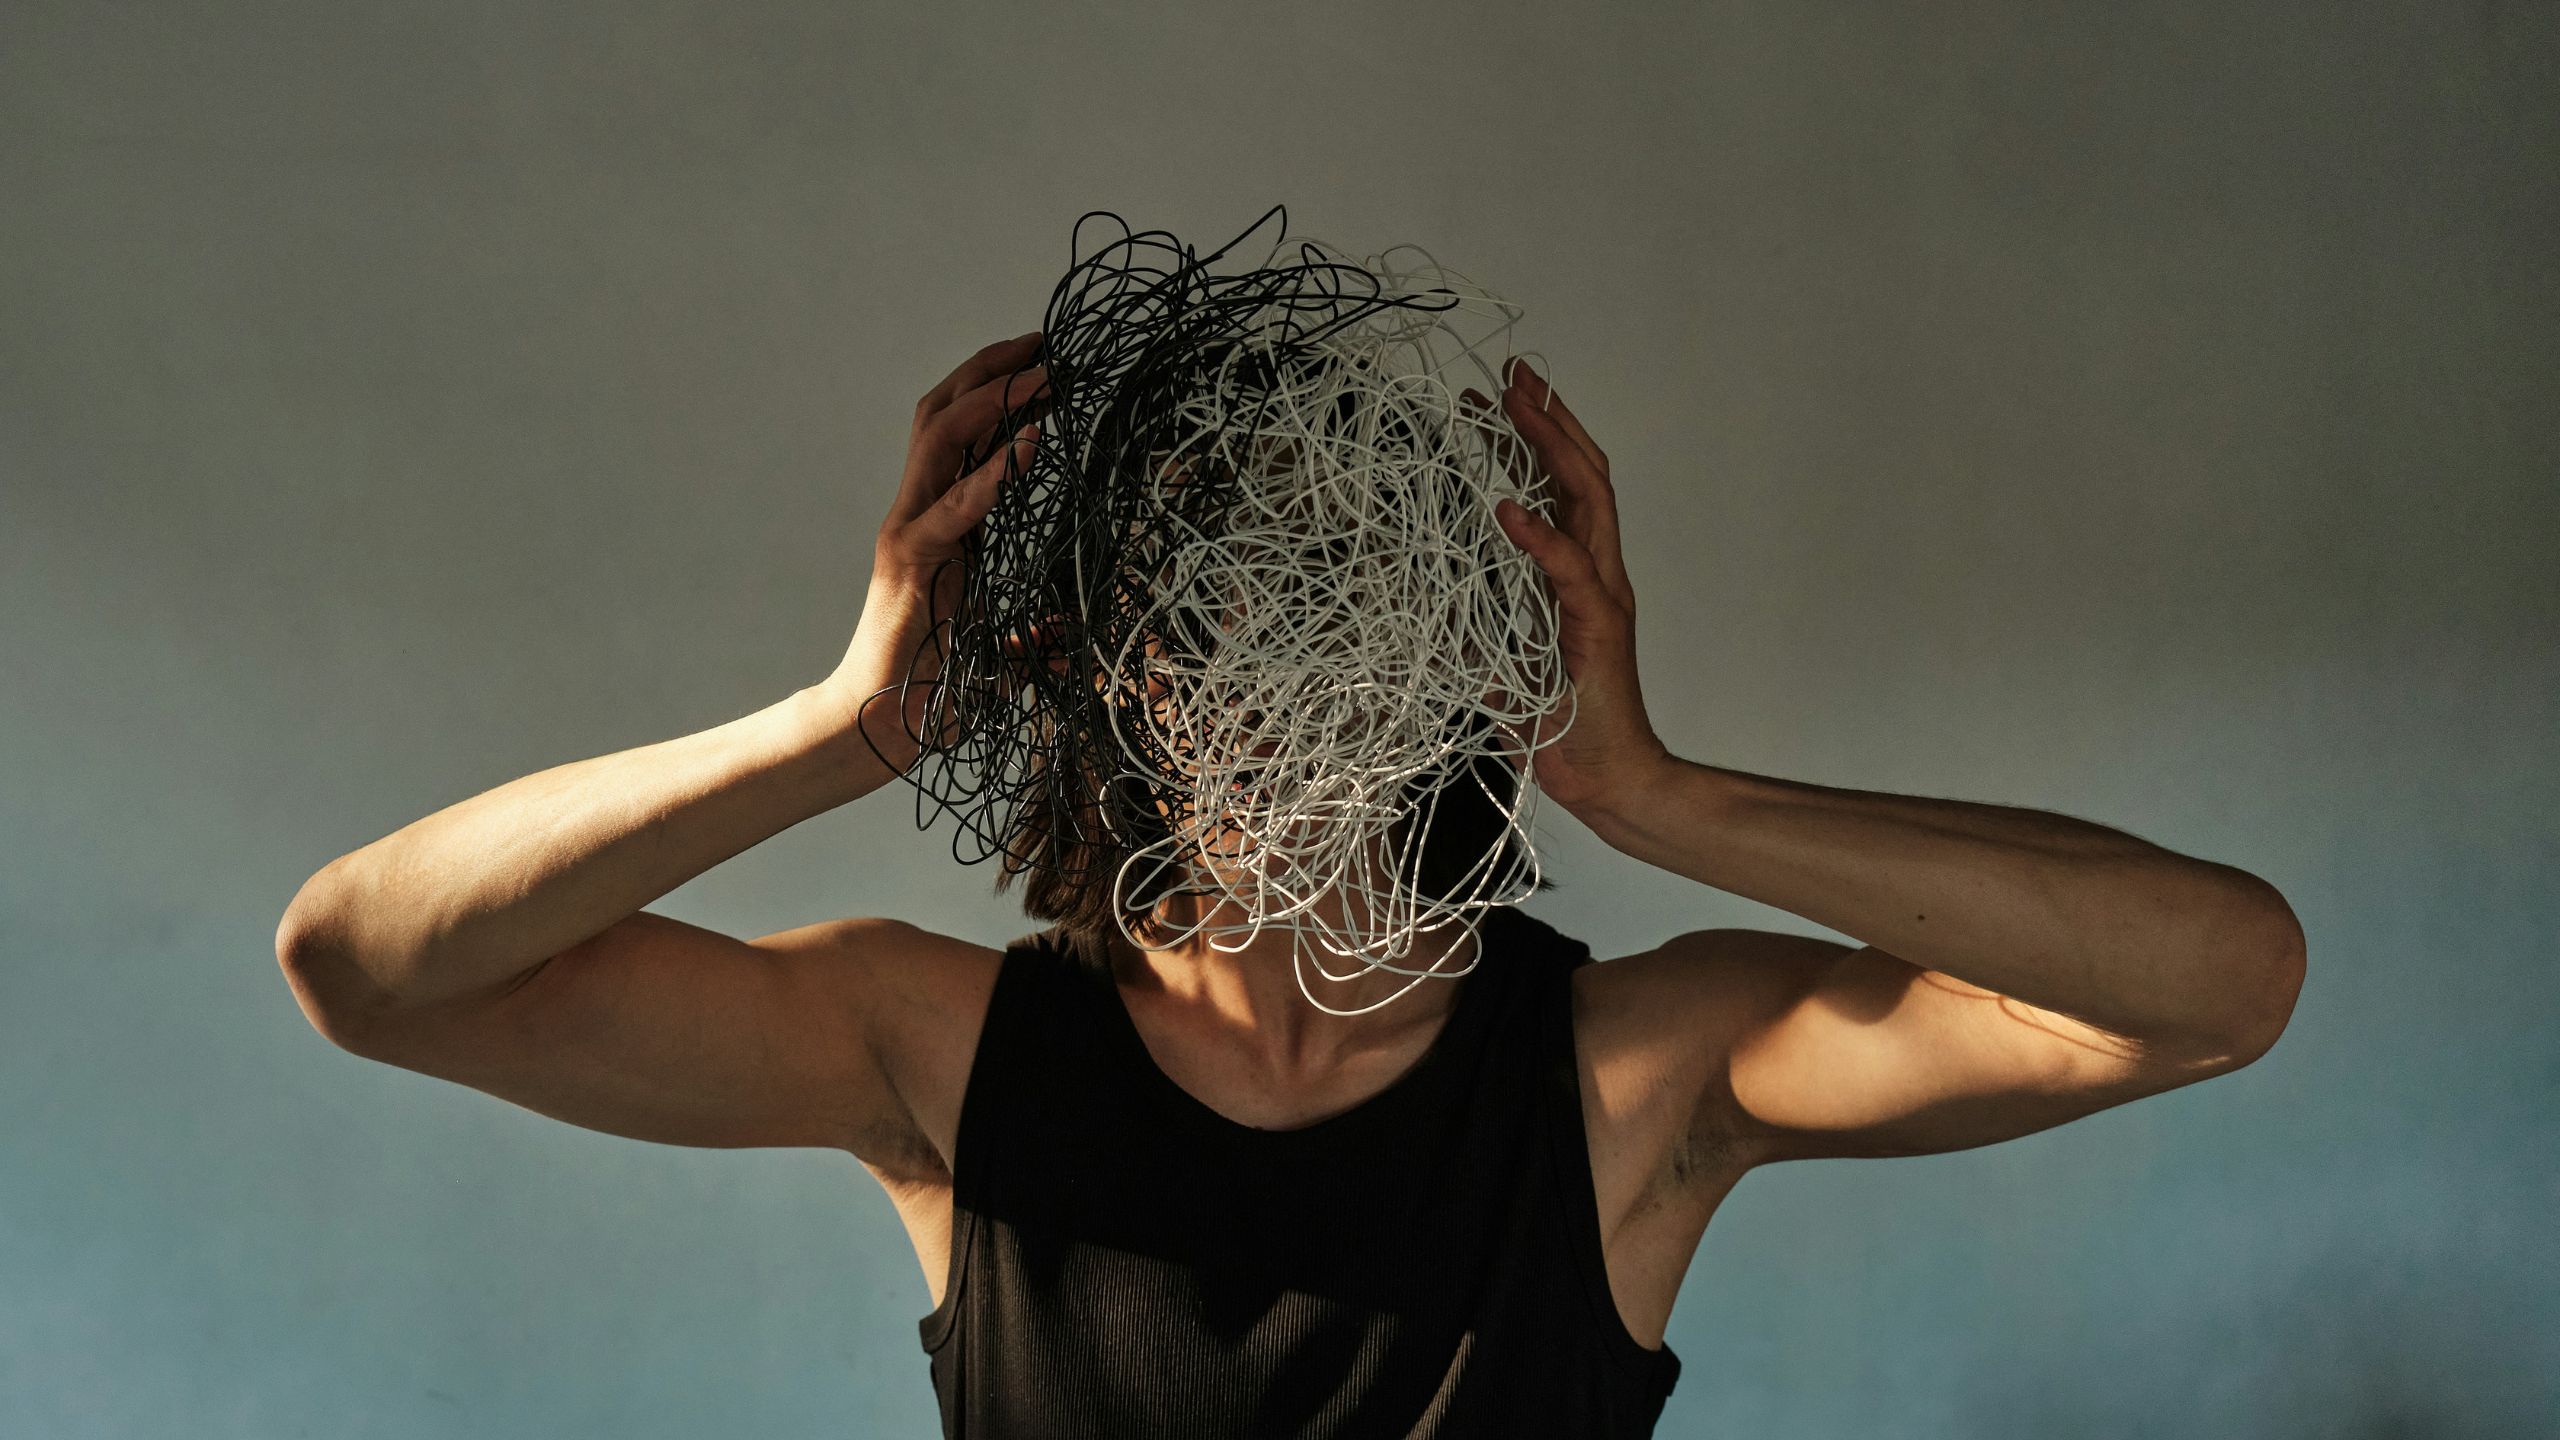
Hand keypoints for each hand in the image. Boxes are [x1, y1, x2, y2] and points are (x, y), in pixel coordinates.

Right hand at [813, 331, 1051, 776]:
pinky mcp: (912, 563)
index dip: (996, 390)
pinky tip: (1031, 444)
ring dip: (997, 399)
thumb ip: (1024, 632)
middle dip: (994, 370)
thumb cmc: (932, 686)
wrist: (878, 727)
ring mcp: (909, 532)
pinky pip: (955, 507)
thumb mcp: (994, 646)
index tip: (1045, 363)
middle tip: (1046, 344)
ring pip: (941, 436)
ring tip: (1046, 375)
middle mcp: (916, 513)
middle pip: (942, 412)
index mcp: (937, 523)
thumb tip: (1058, 636)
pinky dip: (994, 472)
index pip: (958, 433)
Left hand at [1482, 357, 1672, 823]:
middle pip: (1585, 474)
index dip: (1536, 437)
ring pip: (1590, 500)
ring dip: (1550, 450)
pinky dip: (1542, 536)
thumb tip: (1417, 600)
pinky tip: (1511, 507)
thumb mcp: (1499, 658)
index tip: (1496, 398)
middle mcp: (1598, 573)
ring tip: (1514, 409)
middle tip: (1511, 376)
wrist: (1605, 777)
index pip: (1564, 486)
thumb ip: (1473, 621)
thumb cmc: (1557, 723)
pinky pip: (1573, 570)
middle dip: (1548, 418)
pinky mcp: (1600, 627)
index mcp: (1578, 574)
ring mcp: (1604, 595)